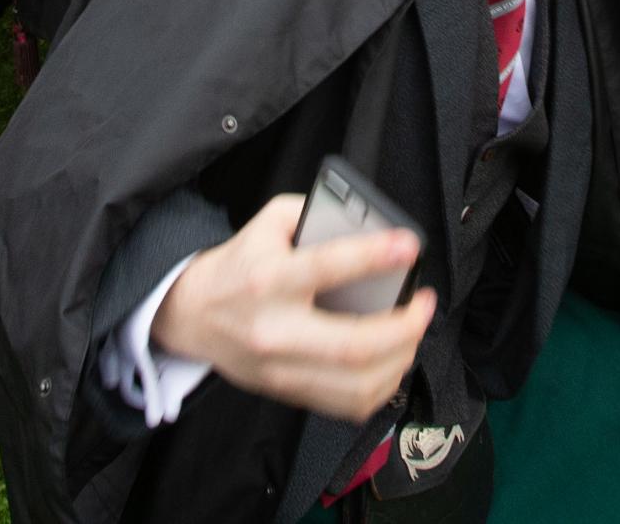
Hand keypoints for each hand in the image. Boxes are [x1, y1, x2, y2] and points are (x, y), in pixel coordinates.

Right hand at [151, 194, 435, 422]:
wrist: (194, 314)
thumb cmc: (241, 263)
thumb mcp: (269, 222)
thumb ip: (315, 213)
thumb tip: (370, 224)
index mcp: (269, 280)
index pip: (325, 267)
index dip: (373, 256)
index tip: (409, 246)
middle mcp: (275, 330)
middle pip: (352, 346)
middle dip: (404, 327)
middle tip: (425, 304)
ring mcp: (281, 369)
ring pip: (356, 384)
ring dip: (400, 359)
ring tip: (413, 331)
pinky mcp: (288, 392)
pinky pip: (346, 406)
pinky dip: (381, 386)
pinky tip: (392, 360)